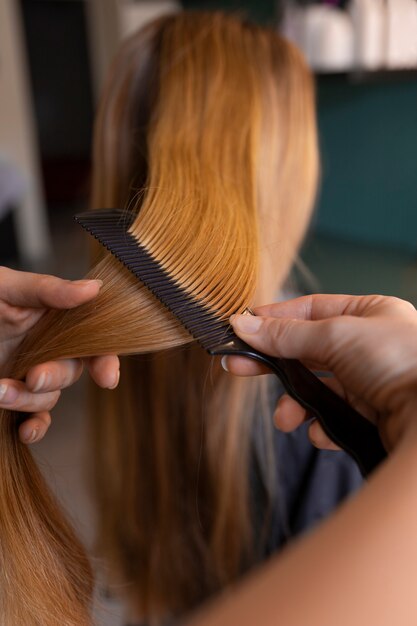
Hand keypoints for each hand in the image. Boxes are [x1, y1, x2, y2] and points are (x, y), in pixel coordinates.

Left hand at [0, 267, 119, 443]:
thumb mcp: (7, 287)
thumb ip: (48, 289)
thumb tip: (93, 289)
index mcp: (53, 318)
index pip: (91, 340)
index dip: (105, 360)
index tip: (106, 378)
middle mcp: (46, 348)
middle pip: (71, 372)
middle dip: (55, 377)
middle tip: (33, 377)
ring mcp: (28, 374)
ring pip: (49, 397)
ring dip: (29, 400)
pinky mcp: (12, 396)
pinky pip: (34, 419)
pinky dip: (34, 428)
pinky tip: (24, 432)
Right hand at [225, 294, 416, 451]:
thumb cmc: (400, 362)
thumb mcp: (335, 336)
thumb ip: (287, 334)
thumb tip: (242, 324)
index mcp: (370, 314)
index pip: (310, 310)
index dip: (274, 318)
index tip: (242, 328)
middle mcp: (370, 345)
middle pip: (308, 351)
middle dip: (274, 364)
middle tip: (237, 366)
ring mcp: (371, 382)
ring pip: (318, 389)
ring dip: (296, 404)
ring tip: (286, 418)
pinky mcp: (372, 416)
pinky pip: (334, 418)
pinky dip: (322, 426)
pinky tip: (322, 432)